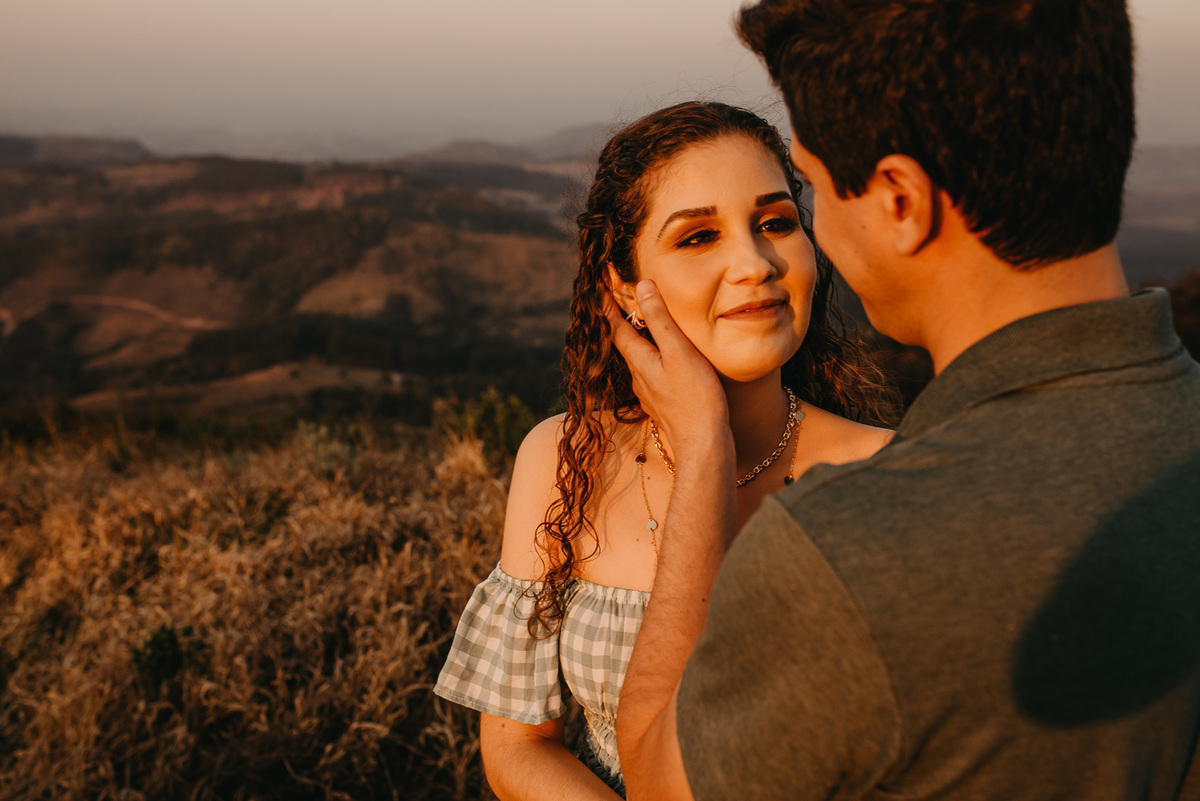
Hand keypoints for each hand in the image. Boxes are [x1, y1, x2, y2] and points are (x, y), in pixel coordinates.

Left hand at [606, 280, 729, 461]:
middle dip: (620, 319)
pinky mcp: (661, 403)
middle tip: (619, 297)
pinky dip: (651, 356)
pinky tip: (663, 358)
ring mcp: (648, 392)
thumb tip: (642, 286)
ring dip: (636, 338)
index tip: (600, 283)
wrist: (703, 443)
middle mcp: (638, 376)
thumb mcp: (679, 352)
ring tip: (642, 322)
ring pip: (637, 358)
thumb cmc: (695, 397)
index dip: (607, 303)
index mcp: (639, 360)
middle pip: (624, 342)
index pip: (615, 325)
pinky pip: (650, 372)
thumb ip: (661, 320)